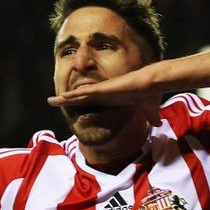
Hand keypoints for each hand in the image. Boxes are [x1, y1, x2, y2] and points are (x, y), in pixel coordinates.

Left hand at [47, 66, 163, 126]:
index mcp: (109, 99)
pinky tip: (62, 97)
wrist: (153, 85)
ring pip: (78, 95)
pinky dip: (73, 95)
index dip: (80, 103)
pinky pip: (84, 92)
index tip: (71, 105)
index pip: (91, 102)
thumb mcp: (149, 111)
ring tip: (50, 101)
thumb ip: (151, 118)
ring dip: (64, 99)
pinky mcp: (103, 89)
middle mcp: (103, 94)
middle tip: (52, 102)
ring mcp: (101, 91)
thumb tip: (158, 125)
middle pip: (79, 98)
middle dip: (66, 100)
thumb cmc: (150, 95)